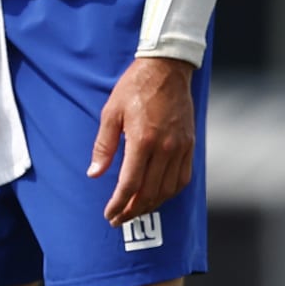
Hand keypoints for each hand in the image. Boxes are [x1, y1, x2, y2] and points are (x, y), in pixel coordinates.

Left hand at [88, 56, 195, 226]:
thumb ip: (104, 146)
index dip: (118, 204)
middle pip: (150, 192)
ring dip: (151, 205)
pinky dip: (170, 192)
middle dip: (132, 211)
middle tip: (119, 218)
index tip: (109, 214)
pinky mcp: (190, 143)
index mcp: (143, 140)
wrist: (166, 67)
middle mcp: (165, 147)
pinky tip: (159, 195)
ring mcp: (180, 146)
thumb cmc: (135, 86)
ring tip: (136, 210)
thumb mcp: (111, 112)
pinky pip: (183, 177)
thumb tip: (94, 174)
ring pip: (168, 189)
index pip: (130, 184)